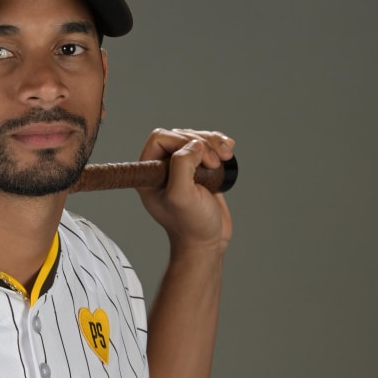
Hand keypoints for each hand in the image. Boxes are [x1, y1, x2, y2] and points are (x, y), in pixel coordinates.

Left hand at [136, 128, 234, 251]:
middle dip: (202, 142)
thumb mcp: (181, 197)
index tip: (201, 160)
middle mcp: (162, 168)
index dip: (182, 141)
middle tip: (215, 162)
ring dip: (214, 142)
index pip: (160, 138)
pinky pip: (207, 147)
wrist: (208, 241)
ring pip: (195, 138)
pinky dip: (219, 145)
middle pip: (180, 135)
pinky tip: (229, 150)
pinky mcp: (199, 170)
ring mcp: (181, 168)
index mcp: (148, 172)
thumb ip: (181, 167)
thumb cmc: (191, 224)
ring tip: (227, 156)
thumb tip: (194, 145)